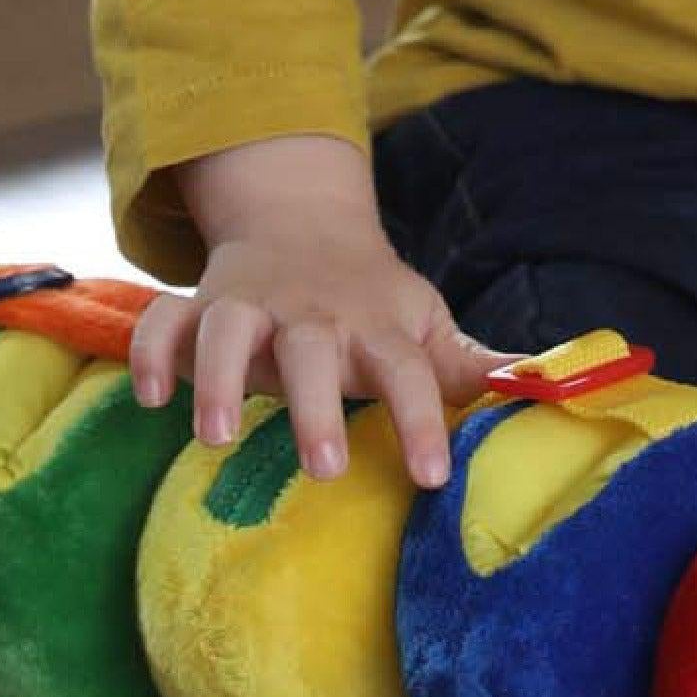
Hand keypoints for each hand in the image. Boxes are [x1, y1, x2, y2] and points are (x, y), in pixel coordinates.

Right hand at [126, 132, 514, 488]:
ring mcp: (251, 305)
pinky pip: (163, 319)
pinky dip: (150, 350)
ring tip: (215, 438)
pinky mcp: (198, 305)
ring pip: (228, 328)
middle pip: (313, 350)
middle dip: (316, 405)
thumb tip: (548, 390)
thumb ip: (473, 365)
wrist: (303, 220)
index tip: (434, 476)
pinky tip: (148, 396)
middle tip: (326, 466)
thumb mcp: (424, 324)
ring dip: (219, 378)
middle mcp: (312, 314)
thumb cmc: (372, 299)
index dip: (424, 420)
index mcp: (374, 326)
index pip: (408, 372)